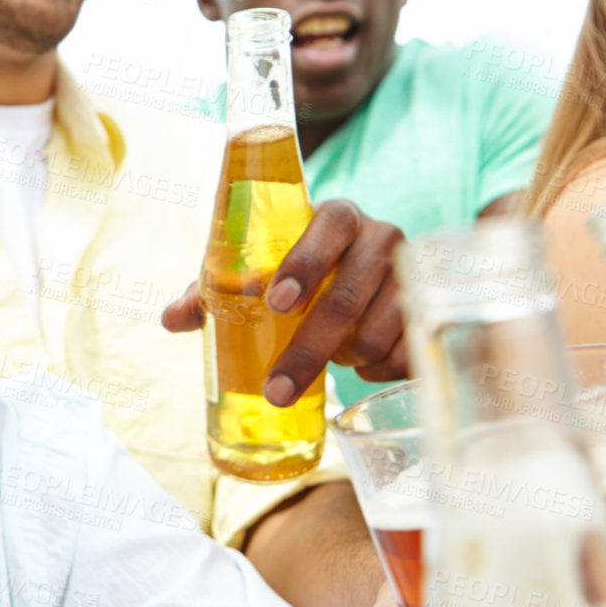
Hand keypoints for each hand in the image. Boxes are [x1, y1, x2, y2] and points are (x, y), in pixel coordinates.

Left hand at [162, 200, 407, 399]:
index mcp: (338, 217)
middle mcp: (383, 238)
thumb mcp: (260, 275)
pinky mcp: (434, 312)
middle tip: (276, 389)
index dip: (304, 263)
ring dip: (349, 358)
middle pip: (351, 294)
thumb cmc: (300, 274)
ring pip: (381, 329)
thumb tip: (172, 319)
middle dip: (311, 347)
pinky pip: (409, 353)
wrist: (367, 276)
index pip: (328, 227)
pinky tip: (366, 368)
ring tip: (334, 360)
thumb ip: (215, 291)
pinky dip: (382, 370)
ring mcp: (415, 275)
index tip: (276, 302)